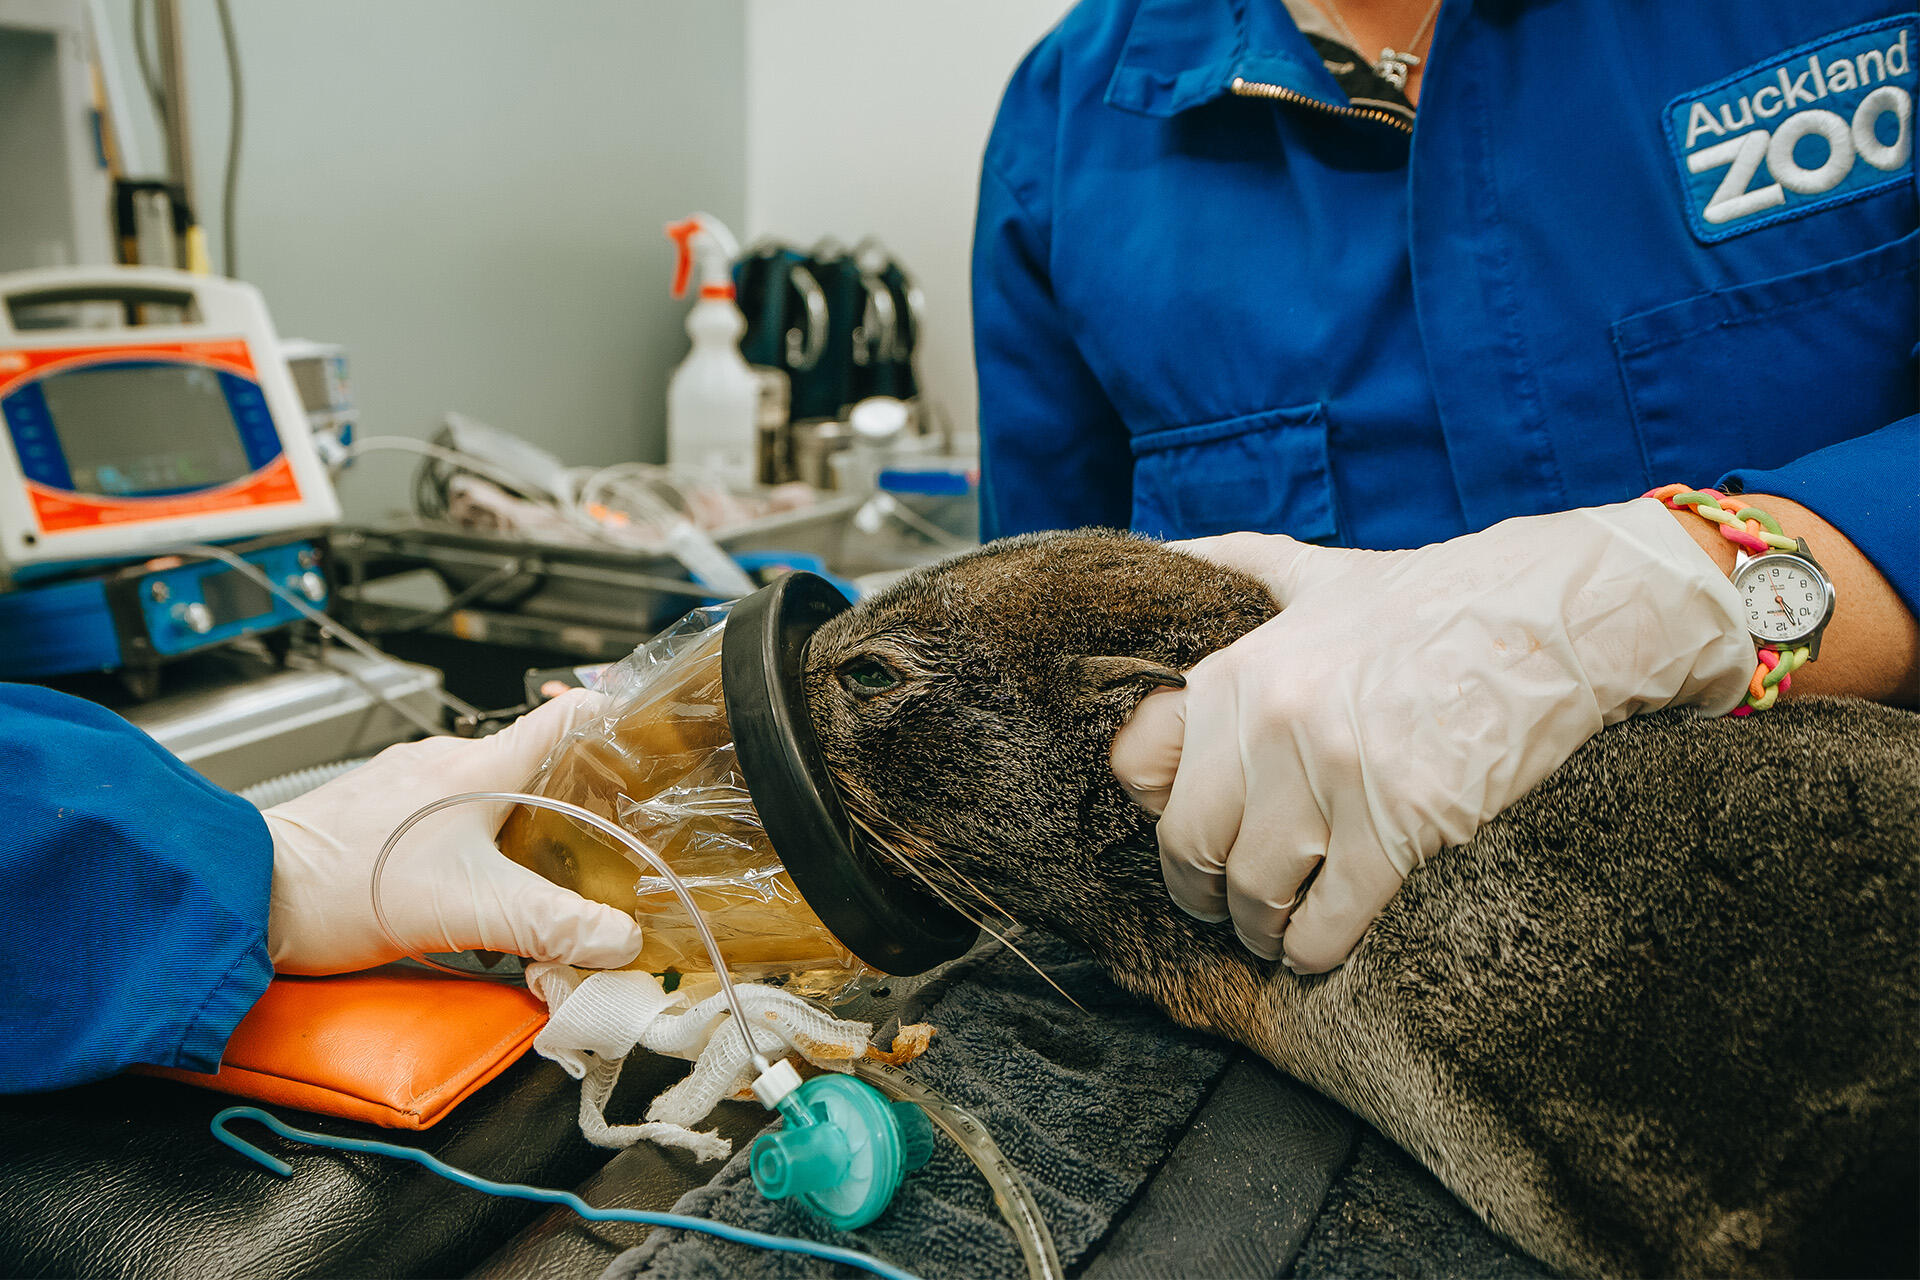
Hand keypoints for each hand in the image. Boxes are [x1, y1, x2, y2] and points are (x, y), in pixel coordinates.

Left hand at [264, 690, 645, 974]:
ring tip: (531, 876)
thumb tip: (618, 942)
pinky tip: (460, 888)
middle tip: (601, 840)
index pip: (565, 716)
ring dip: (515, 830)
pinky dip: (467, 846)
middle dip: (573, 801)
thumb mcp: (471, 912)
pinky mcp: (375, 816)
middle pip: (532, 765)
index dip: (614, 720)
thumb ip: (555, 927)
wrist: (245, 895)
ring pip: (485, 794)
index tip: (645, 739)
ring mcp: (405, 786)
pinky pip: (442, 818)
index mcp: (479, 766)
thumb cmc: (340, 886)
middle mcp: (443, 763)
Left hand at [1110, 499, 1752, 971]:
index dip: (1157, 810)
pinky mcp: (1402, 824)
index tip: (1188, 832)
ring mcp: (1334, 774)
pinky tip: (1318, 947)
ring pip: (1255, 891)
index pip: (1138, 767)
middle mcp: (1272, 720)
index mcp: (1239, 668)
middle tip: (1225, 907)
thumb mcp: (1311, 571)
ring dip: (1260, 928)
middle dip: (1203, 891)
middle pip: (1190, 845)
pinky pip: (1329, 918)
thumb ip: (1230, 567)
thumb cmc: (1429, 600)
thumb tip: (1158, 558)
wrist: (1555, 619)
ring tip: (1276, 931)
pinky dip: (1314, 948)